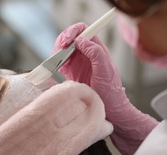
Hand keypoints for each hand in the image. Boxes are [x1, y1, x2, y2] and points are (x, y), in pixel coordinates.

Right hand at [53, 23, 157, 154]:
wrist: (109, 111)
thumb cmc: (111, 93)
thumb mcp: (106, 71)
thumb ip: (95, 53)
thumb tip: (81, 40)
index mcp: (97, 50)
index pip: (84, 31)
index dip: (74, 31)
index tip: (68, 41)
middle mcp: (87, 55)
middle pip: (71, 39)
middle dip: (63, 41)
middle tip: (59, 50)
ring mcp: (78, 64)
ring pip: (63, 50)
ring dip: (58, 53)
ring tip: (58, 61)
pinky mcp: (70, 74)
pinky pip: (60, 63)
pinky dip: (56, 64)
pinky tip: (58, 70)